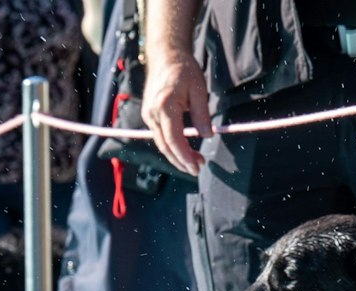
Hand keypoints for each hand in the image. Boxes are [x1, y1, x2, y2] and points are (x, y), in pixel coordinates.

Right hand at [141, 50, 212, 175]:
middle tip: (198, 168)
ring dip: (177, 155)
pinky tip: (184, 149)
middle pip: (165, 146)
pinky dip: (172, 145)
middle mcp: (152, 114)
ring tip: (195, 161)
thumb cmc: (184, 70)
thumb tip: (207, 136)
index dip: (185, 156)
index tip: (197, 166)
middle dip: (181, 160)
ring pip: (162, 143)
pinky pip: (160, 136)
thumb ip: (202, 115)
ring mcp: (148, 116)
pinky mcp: (149, 116)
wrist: (165, 58)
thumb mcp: (199, 90)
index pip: (174, 139)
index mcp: (165, 106)